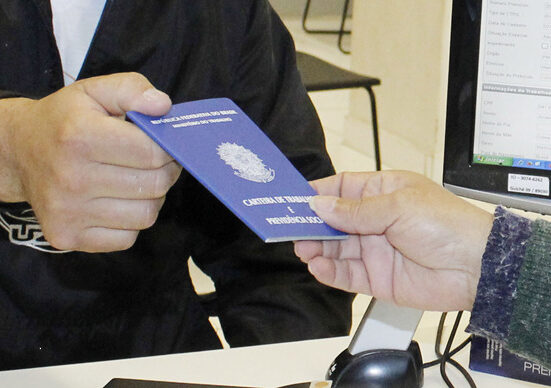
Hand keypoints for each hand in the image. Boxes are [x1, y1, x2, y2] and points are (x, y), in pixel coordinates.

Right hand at [0, 73, 181, 251]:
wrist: (18, 152)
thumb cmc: (65, 121)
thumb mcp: (95, 91)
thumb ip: (132, 89)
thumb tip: (163, 106)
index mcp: (80, 137)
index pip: (152, 153)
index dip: (168, 149)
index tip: (163, 145)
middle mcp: (71, 178)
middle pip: (154, 185)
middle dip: (165, 172)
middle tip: (156, 163)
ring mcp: (67, 212)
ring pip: (146, 215)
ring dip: (151, 198)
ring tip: (137, 181)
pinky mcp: (66, 237)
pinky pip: (127, 238)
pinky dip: (131, 222)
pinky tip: (118, 202)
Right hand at [294, 171, 493, 310]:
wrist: (477, 267)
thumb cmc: (446, 224)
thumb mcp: (397, 206)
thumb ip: (355, 210)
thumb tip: (319, 204)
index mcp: (381, 193)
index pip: (341, 189)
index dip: (318, 193)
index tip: (294, 198)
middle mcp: (374, 221)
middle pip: (332, 221)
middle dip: (311, 224)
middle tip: (291, 229)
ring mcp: (374, 250)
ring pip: (335, 249)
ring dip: (317, 248)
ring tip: (304, 249)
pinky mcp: (376, 278)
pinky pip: (346, 274)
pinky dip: (329, 271)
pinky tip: (318, 267)